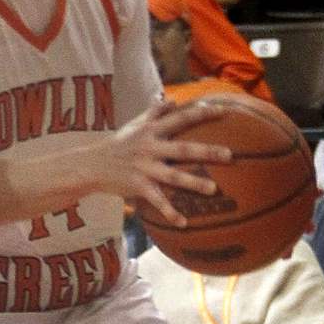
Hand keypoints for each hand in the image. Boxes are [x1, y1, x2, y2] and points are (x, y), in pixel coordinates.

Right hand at [105, 100, 231, 226]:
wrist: (93, 164)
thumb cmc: (119, 143)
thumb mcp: (134, 124)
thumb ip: (154, 112)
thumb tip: (173, 101)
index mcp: (151, 131)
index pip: (180, 118)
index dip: (201, 113)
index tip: (223, 110)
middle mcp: (150, 148)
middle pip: (182, 149)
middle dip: (206, 152)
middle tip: (230, 154)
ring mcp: (144, 168)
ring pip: (172, 177)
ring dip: (193, 183)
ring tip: (214, 189)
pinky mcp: (137, 186)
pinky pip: (156, 201)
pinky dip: (169, 212)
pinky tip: (183, 223)